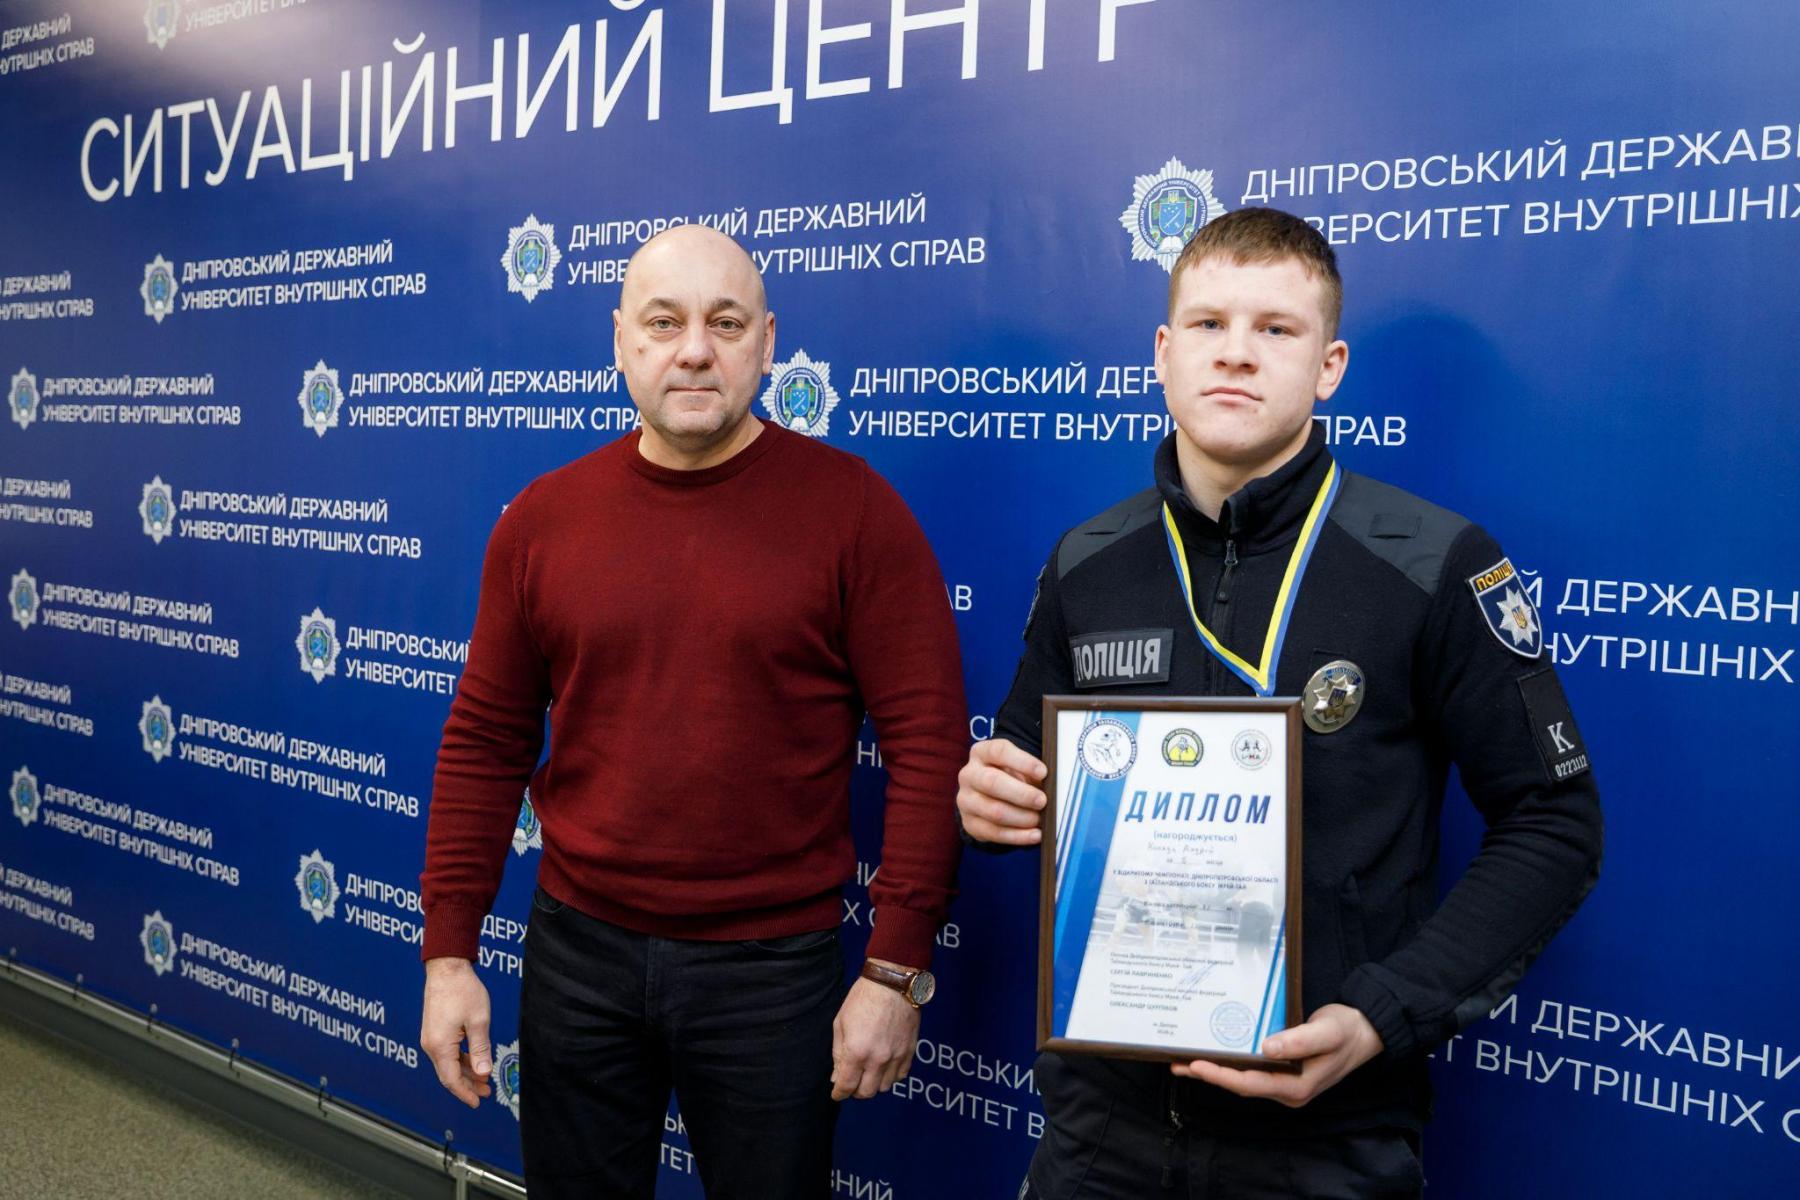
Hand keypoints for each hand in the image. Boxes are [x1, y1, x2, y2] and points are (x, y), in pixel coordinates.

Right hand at [420, 957, 492, 1108]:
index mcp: (439, 1046)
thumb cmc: (462, 990)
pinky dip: (461, 1059)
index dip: (465, 1093)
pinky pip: (447, 1052)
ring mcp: (431, 1037)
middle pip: (449, 1074)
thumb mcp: (478, 1021)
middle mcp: (430, 1044)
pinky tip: (474, 1060)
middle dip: (468, 1085)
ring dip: (466, 1071)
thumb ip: (480, 1049)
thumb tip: (483, 1073)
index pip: (451, 1079)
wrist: (447, 967)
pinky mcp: (434, 1030)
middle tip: (487, 1092)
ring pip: (448, 1063)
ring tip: (484, 1079)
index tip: (478, 1102)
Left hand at [830, 964, 920, 1100]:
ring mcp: (896, 1057)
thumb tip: (836, 1077)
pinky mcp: (910, 1051)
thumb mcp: (840, 1023)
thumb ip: (838, 1053)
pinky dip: (891, 1076)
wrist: (893, 983)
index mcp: (857, 1052)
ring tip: (869, 1072)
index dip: (839, 1093)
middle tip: (852, 1081)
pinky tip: (885, 1066)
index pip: (846, 1086)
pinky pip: (901, 1076)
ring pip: (885, 1087)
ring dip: (874, 1083)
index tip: (837, 1093)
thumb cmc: (861, 999)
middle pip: (867, 1092)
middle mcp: (877, 1059)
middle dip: (855, 1091)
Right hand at [956, 737, 1047, 845]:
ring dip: (1022, 818)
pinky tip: (1035, 835)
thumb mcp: (1018, 768)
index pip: (999, 751)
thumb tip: (1052, 788)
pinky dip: (1018, 836)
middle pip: (992, 782)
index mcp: (981, 753)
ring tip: (1040, 820)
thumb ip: (1031, 774)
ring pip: (994, 811)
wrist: (987, 797)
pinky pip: (994, 833)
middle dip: (1021, 794)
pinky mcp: (969, 823)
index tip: (1043, 772)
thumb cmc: (1010, 777)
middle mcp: (969, 775)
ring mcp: (966, 800)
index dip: (1022, 762)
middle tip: (1042, 801)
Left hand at [1171, 1004, 1383, 1107]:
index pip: (1250, 1085)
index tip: (1195, 1065)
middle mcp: (1288, 1090)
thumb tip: (1267, 1048)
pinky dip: (1231, 1064)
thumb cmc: (1346, 1030)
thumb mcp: (1326, 1032)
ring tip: (1185, 1061)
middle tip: (1177, 1063)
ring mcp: (1285, 1084)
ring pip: (1244, 1080)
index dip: (1221, 1076)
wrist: (1365, 1032)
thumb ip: (1299, 1041)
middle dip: (1209, 1075)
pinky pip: (1252, 1072)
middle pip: (1241, 1086)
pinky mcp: (1284, 1073)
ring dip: (1216, 1071)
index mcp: (1297, 1086)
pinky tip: (1216, 1054)